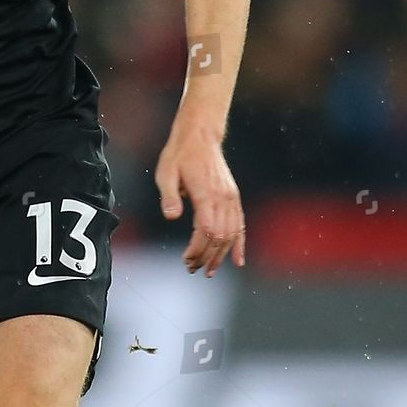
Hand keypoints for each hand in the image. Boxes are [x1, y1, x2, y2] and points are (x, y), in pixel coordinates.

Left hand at [155, 125, 244, 275]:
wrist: (199, 136)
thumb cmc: (179, 155)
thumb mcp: (166, 173)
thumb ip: (169, 196)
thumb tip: (172, 217)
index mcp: (206, 194)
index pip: (206, 231)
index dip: (197, 250)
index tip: (185, 260)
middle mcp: (223, 198)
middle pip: (220, 237)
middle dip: (206, 257)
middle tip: (191, 269)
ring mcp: (231, 198)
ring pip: (232, 234)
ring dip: (221, 255)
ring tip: (208, 270)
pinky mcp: (233, 197)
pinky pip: (240, 224)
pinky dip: (240, 244)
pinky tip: (238, 260)